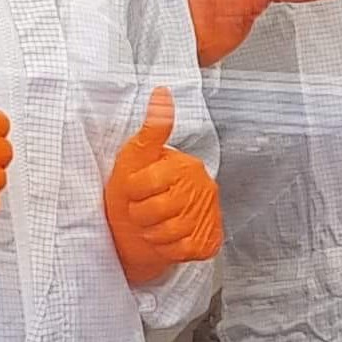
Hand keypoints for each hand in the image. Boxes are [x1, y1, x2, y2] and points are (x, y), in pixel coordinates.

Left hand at [105, 86, 221, 285]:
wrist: (134, 234)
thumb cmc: (131, 194)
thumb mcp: (134, 157)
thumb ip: (152, 128)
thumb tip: (162, 91)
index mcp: (184, 165)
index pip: (146, 184)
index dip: (131, 192)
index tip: (132, 191)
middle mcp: (202, 186)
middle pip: (159, 210)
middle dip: (141, 216)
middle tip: (141, 212)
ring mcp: (209, 214)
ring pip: (172, 232)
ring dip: (154, 235)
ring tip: (152, 226)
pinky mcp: (211, 240)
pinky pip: (186, 249)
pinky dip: (171, 250)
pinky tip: (168, 241)